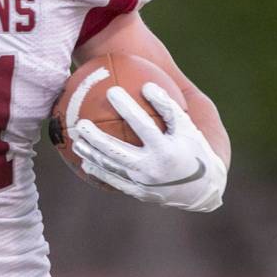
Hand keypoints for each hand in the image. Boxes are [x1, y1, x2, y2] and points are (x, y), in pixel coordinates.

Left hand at [69, 82, 226, 211]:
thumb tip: (147, 84)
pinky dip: (98, 171)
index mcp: (166, 150)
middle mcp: (153, 168)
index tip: (112, 90)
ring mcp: (144, 183)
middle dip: (97, 138)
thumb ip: (168, 108)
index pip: (144, 125)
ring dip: (91, 154)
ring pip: (111, 168)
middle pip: (118, 151)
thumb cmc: (192, 149)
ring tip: (75, 141)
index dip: (128, 108)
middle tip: (81, 123)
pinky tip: (84, 161)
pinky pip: (114, 181)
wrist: (201, 189)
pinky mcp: (138, 193)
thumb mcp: (187, 128)